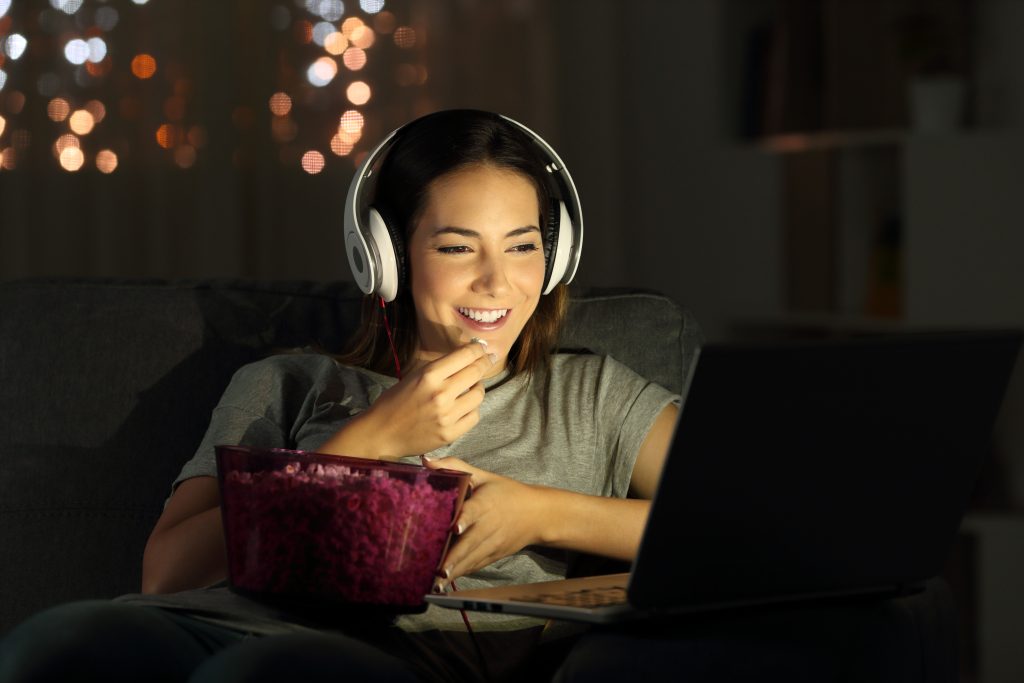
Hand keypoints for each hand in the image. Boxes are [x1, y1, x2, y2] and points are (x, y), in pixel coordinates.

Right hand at [321, 341, 495, 458]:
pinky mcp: (450, 433)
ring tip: (470, 388)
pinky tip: (464, 408)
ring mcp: (447, 415)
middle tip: (487, 360)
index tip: (482, 348)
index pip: (465, 355)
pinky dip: (472, 410)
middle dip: (484, 363)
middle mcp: (441, 393)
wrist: (382, 433)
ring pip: (479, 395)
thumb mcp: (415, 376)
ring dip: (477, 388)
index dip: (478, 349)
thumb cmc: (395, 401)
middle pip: (476, 372)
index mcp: (429, 375)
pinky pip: (474, 416)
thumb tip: (466, 357)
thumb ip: (440, 368)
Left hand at [423, 457, 547, 582]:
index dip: (465, 519)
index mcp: (486, 503)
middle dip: (455, 556)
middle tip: (438, 569)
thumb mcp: (483, 475)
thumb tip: (425, 461)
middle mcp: (490, 525)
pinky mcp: (495, 554)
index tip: (455, 527)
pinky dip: (463, 573)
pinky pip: (477, 565)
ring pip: (473, 558)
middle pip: (471, 542)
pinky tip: (447, 581)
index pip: (475, 511)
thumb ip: (454, 466)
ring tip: (437, 582)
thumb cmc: (506, 492)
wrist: (537, 514)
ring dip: (456, 570)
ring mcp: (494, 543)